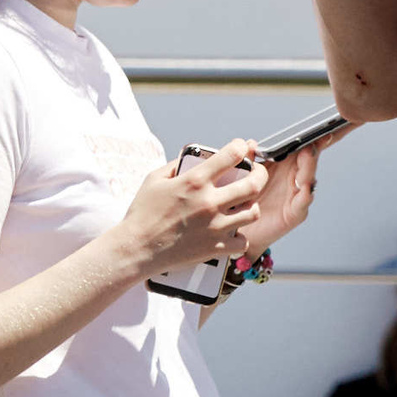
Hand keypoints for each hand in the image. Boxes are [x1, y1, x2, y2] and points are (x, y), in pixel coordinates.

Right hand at [113, 138, 267, 274]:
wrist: (136, 249)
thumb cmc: (142, 213)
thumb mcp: (154, 179)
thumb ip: (177, 165)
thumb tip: (194, 159)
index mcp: (194, 181)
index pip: (231, 154)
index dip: (241, 147)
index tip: (241, 149)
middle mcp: (209, 202)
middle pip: (254, 183)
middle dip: (260, 174)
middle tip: (256, 174)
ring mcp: (215, 226)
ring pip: (254, 212)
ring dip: (251, 206)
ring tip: (244, 205)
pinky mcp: (215, 248)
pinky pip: (243, 241)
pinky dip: (240, 236)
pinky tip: (232, 232)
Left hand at [236, 140, 325, 255]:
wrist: (238, 230)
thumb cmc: (243, 201)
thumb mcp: (244, 177)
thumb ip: (249, 158)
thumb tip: (250, 143)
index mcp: (284, 166)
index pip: (301, 147)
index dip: (313, 136)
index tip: (324, 123)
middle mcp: (294, 178)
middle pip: (309, 158)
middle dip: (317, 145)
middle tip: (320, 133)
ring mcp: (297, 195)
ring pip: (307, 176)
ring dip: (310, 164)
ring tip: (309, 152)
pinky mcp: (295, 213)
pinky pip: (302, 201)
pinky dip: (305, 192)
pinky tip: (305, 185)